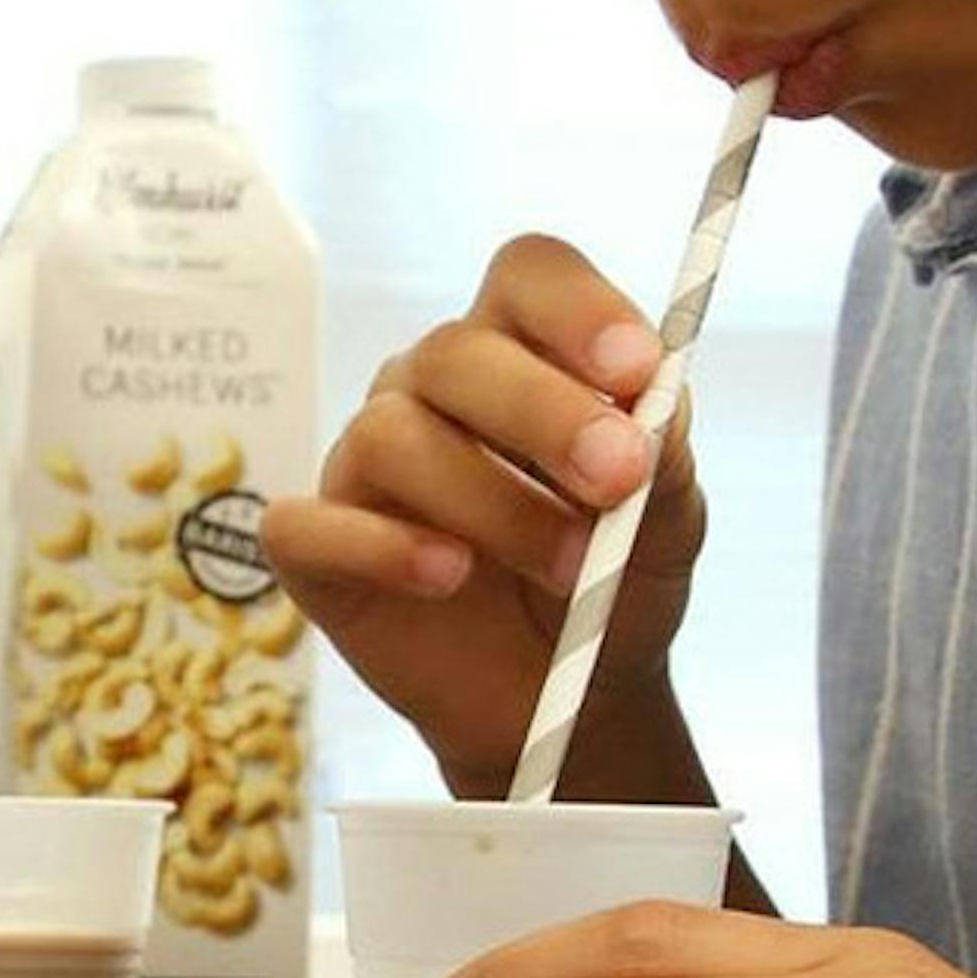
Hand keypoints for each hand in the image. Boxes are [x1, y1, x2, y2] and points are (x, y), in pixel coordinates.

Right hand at [260, 235, 705, 798]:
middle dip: (545, 412)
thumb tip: (651, 401)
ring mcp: (366, 462)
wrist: (571, 702)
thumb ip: (664, 455)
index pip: (528, 275)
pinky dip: (382, 548)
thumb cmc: (614, 582)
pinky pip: (308, 523)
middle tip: (617, 477)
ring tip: (569, 569)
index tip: (637, 369)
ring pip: (393, 435)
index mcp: (523, 350)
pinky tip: (448, 576)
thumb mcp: (667, 523)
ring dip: (493, 502)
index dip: (578, 309)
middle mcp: (433, 388)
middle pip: (457, 350)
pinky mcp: (316, 545)